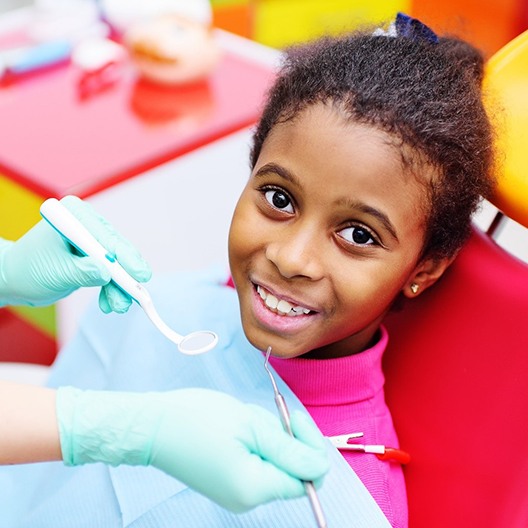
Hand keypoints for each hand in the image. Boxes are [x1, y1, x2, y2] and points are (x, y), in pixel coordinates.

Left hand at [0, 195, 150, 311]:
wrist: (16, 280)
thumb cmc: (27, 270)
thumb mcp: (56, 273)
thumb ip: (83, 272)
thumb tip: (106, 272)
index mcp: (74, 216)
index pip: (106, 236)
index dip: (125, 256)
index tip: (139, 273)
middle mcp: (86, 224)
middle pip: (117, 249)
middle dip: (125, 275)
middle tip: (137, 295)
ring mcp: (92, 240)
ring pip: (118, 263)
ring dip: (120, 287)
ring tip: (118, 306)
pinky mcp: (95, 256)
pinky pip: (111, 272)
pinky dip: (113, 289)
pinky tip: (109, 302)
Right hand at [57, 387, 329, 512]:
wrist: (152, 425)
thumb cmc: (197, 419)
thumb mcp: (250, 425)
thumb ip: (290, 449)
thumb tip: (321, 466)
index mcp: (255, 488)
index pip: (308, 476)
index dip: (309, 445)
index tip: (292, 416)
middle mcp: (248, 499)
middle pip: (292, 470)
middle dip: (285, 437)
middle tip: (262, 416)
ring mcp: (237, 493)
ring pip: (274, 463)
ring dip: (267, 437)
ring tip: (241, 420)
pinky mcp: (228, 482)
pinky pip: (257, 463)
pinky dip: (255, 442)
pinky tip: (236, 428)